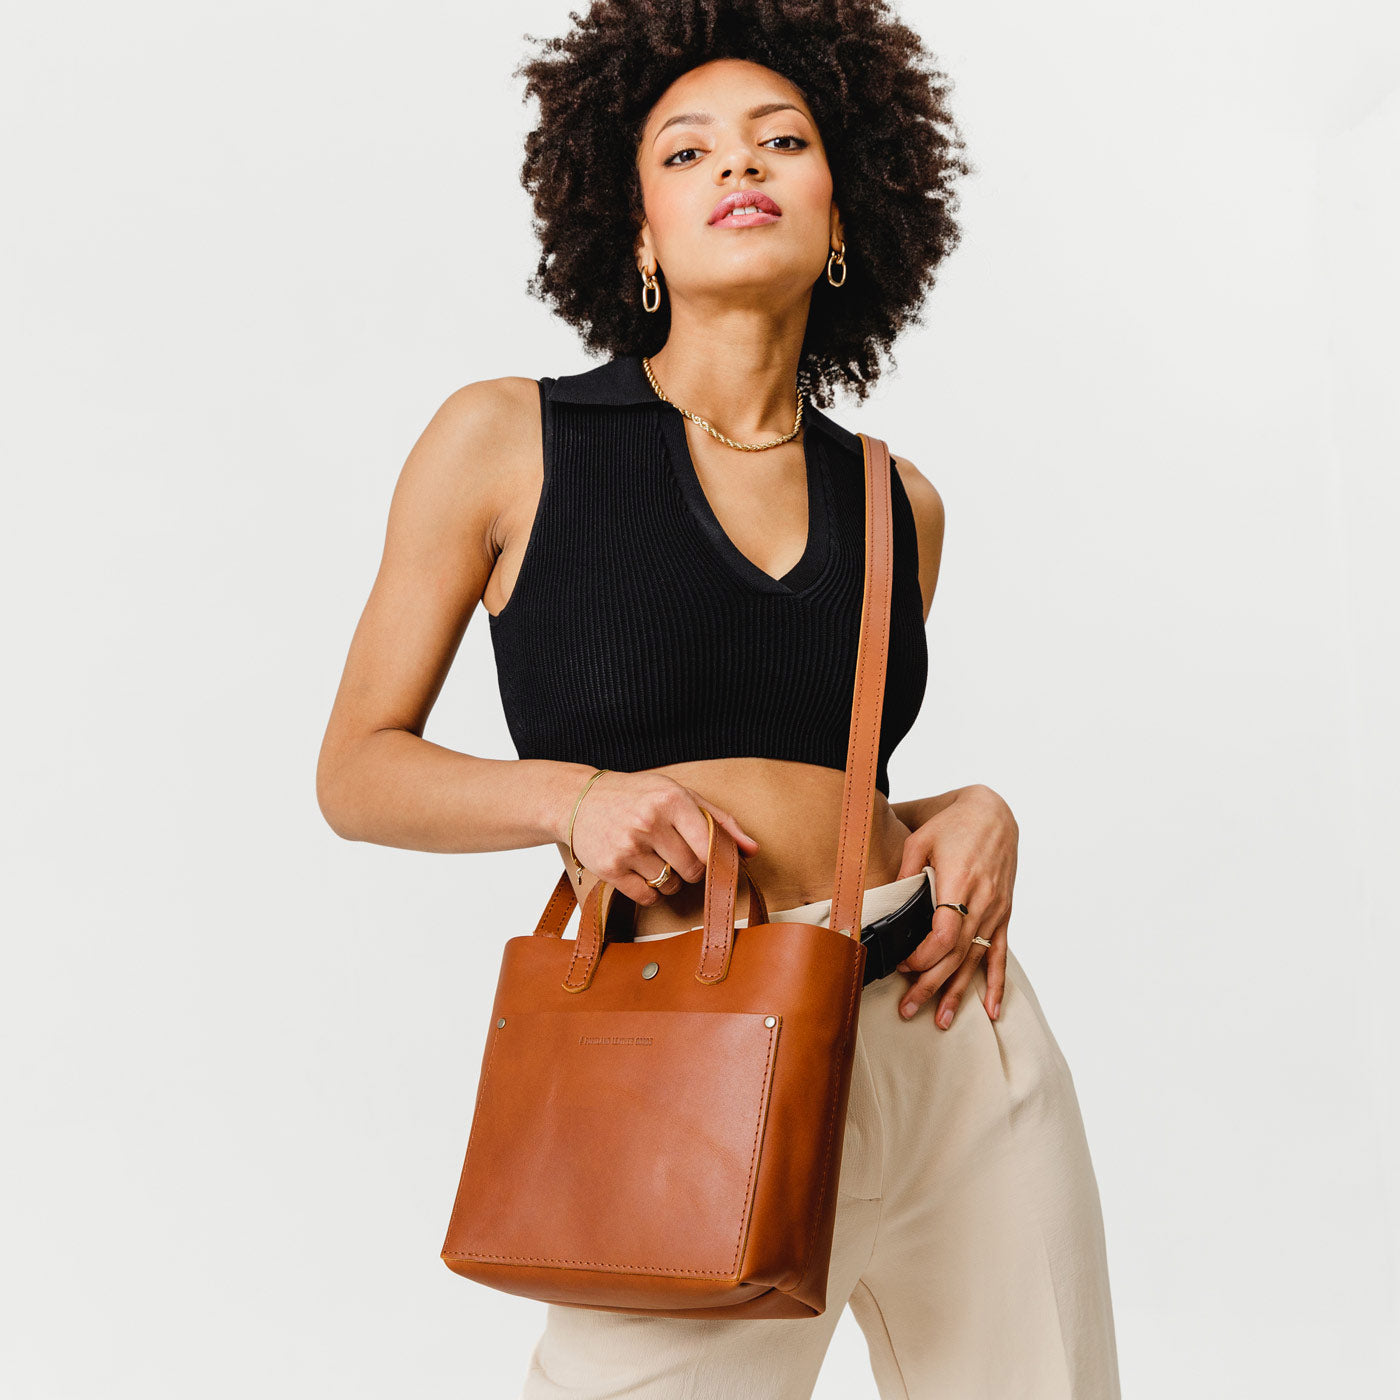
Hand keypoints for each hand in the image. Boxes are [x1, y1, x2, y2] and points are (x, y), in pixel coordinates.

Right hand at [564, 769, 759, 909]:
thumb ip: (719, 820)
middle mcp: (649, 822)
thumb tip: (752, 850)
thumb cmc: (636, 795)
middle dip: (690, 868)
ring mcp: (628, 846)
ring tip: (653, 857)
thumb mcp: (678, 794)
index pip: (710, 845)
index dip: (715, 858)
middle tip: (674, 852)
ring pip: (671, 885)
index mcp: (671, 800)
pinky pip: (648, 896)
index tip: (711, 859)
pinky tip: (639, 870)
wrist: (578, 799)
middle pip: (693, 870)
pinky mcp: (611, 868)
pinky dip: (649, 890)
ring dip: (669, 879)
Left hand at [892, 785, 1016, 1026]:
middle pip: (957, 955)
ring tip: (940, 1021)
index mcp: (960, 882)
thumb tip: (887, 902)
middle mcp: (982, 902)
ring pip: (976, 961)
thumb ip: (905, 872)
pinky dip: (996, 984)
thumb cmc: (953, 823)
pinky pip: (1001, 955)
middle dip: (930, 985)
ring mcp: (995, 911)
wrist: (993, 813)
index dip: (923, 957)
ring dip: (958, 993)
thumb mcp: (920, 839)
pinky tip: (991, 1010)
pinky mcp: (1003, 914)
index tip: (902, 966)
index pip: (944, 934)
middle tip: (908, 1009)